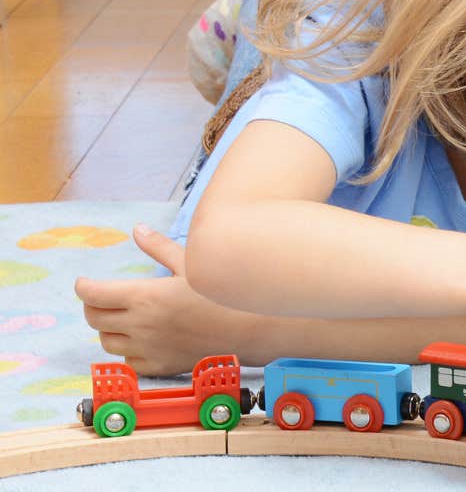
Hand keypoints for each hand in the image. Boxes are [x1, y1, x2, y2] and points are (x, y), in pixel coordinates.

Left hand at [75, 224, 260, 374]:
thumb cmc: (225, 293)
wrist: (251, 330)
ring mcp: (149, 349)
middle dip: (92, 306)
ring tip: (122, 317)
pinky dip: (128, 349)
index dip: (83, 287)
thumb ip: (159, 248)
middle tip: (101, 297)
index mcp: (146, 297)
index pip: (94, 294)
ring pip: (107, 342)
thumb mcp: (192, 264)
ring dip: (108, 328)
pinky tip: (142, 338)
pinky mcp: (159, 366)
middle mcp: (141, 325)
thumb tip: (138, 230)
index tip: (84, 283)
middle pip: (94, 319)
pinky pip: (128, 361)